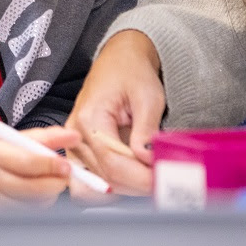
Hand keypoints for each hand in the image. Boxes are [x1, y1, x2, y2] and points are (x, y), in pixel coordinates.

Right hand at [0, 127, 80, 209]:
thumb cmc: (0, 153)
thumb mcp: (19, 139)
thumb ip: (49, 137)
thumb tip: (74, 136)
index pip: (28, 162)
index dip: (51, 165)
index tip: (67, 166)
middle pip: (33, 188)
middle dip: (56, 183)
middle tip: (64, 176)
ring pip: (34, 204)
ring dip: (49, 195)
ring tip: (47, 182)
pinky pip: (28, 213)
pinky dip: (39, 205)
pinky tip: (36, 194)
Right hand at [68, 29, 164, 194]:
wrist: (119, 60)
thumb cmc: (131, 71)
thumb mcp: (148, 97)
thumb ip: (146, 130)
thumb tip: (148, 160)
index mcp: (89, 119)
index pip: (114, 163)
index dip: (142, 178)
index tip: (167, 181)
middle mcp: (76, 135)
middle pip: (108, 178)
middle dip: (140, 184)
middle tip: (168, 180)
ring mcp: (77, 145)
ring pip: (104, 182)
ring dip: (132, 186)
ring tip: (155, 175)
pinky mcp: (82, 151)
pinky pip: (99, 177)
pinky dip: (121, 182)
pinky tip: (139, 174)